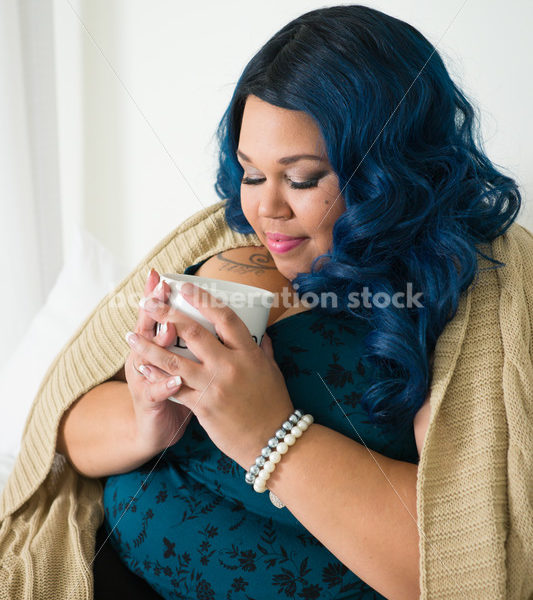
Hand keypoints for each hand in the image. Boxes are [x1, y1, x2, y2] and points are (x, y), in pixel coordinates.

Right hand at [124, 269, 192, 455]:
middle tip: (162, 288)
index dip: (158, 296)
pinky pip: (158, 393)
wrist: (157, 429)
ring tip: (169, 327)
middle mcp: (146, 359)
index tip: (163, 275)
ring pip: (150, 358)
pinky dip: (166, 386)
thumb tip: (224, 319)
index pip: (158, 317)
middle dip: (158, 308)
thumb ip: (197, 342)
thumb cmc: (178, 392)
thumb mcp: (181, 363)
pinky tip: (176, 380)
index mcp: (159, 347)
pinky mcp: (150, 404)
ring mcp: (146, 380)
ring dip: (159, 342)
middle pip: (148, 329)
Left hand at [126, 281, 293, 469]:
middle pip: (194, 332)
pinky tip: (142, 366)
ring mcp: (215, 386)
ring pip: (175, 360)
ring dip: (149, 346)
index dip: (203, 299)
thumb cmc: (273, 403)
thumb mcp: (272, 370)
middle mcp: (230, 365)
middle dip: (167, 313)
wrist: (272, 440)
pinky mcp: (203, 407)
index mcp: (249, 353)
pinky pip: (173, 388)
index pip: (225, 317)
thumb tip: (260, 331)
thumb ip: (262, 349)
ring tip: (131, 335)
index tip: (184, 286)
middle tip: (148, 300)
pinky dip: (156, 376)